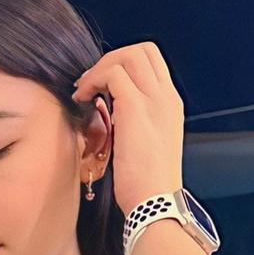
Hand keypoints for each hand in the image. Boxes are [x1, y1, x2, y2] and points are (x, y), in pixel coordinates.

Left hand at [71, 42, 185, 216]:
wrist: (155, 204)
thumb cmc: (146, 186)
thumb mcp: (146, 147)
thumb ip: (135, 124)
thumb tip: (109, 114)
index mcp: (170, 106)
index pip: (152, 63)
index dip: (124, 65)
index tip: (103, 86)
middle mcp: (166, 97)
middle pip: (142, 50)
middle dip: (111, 60)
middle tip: (91, 84)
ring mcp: (154, 100)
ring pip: (127, 56)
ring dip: (99, 69)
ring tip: (84, 92)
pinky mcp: (135, 108)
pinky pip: (112, 74)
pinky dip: (93, 81)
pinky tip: (82, 100)